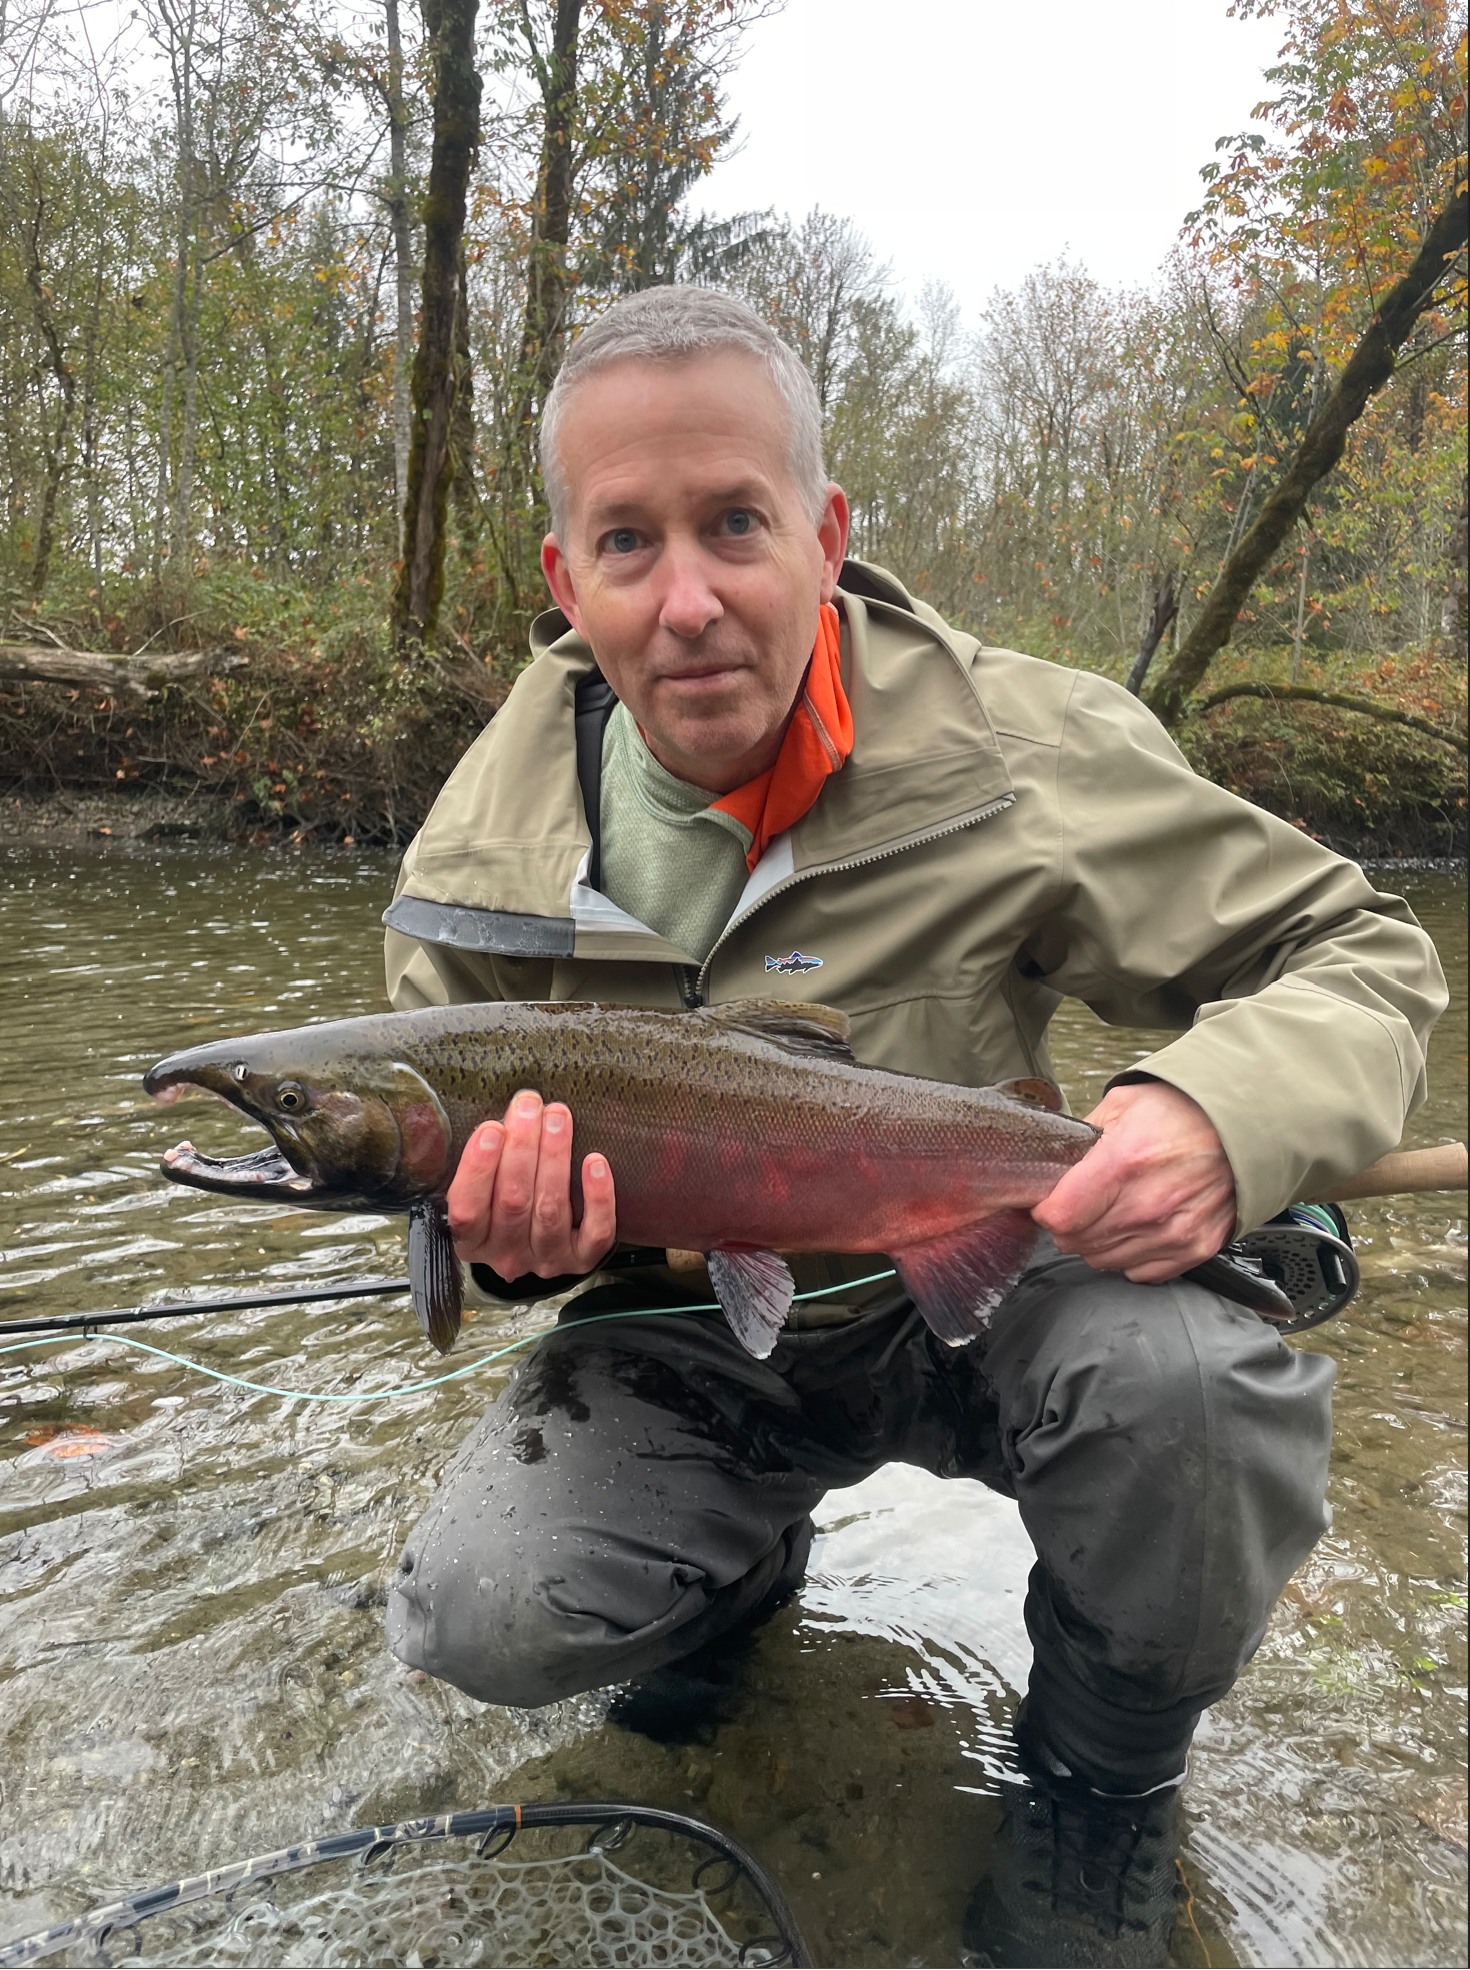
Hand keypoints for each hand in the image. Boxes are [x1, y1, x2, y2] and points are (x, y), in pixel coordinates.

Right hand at [446, 1090, 616, 1279]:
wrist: (543, 1245)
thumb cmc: (506, 1201)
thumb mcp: (482, 1190)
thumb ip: (485, 1162)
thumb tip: (504, 1113)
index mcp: (472, 1240)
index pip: (468, 1209)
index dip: (478, 1168)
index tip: (491, 1128)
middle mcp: (506, 1254)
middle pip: (513, 1201)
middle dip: (522, 1147)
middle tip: (530, 1105)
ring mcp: (546, 1259)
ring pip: (550, 1209)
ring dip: (555, 1157)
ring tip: (557, 1117)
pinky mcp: (582, 1258)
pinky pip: (595, 1231)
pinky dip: (598, 1197)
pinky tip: (595, 1162)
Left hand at [1030, 1080, 1236, 1282]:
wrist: (1244, 1126)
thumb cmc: (1183, 1111)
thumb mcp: (1121, 1105)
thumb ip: (1080, 1137)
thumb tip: (1050, 1162)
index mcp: (1124, 1164)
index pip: (1060, 1217)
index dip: (1046, 1209)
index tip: (1049, 1201)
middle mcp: (1148, 1206)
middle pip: (1077, 1242)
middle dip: (1069, 1224)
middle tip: (1083, 1202)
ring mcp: (1173, 1233)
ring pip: (1103, 1260)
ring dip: (1098, 1240)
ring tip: (1114, 1210)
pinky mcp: (1194, 1249)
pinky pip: (1139, 1271)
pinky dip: (1131, 1254)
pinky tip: (1138, 1226)